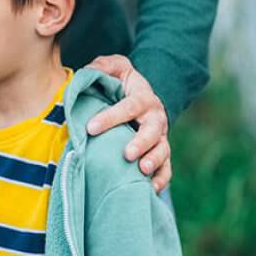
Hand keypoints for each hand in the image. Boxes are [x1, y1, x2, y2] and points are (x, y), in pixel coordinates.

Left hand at [85, 55, 170, 192]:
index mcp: (143, 97)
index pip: (129, 106)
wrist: (139, 93)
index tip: (90, 128)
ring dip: (154, 161)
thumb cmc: (121, 80)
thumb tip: (89, 71)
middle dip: (141, 143)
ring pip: (163, 150)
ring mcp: (161, 137)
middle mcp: (156, 118)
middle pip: (153, 131)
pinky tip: (149, 189)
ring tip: (141, 170)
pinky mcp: (160, 152)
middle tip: (126, 154)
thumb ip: (102, 66)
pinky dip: (161, 180)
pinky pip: (166, 168)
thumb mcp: (113, 67)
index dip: (111, 117)